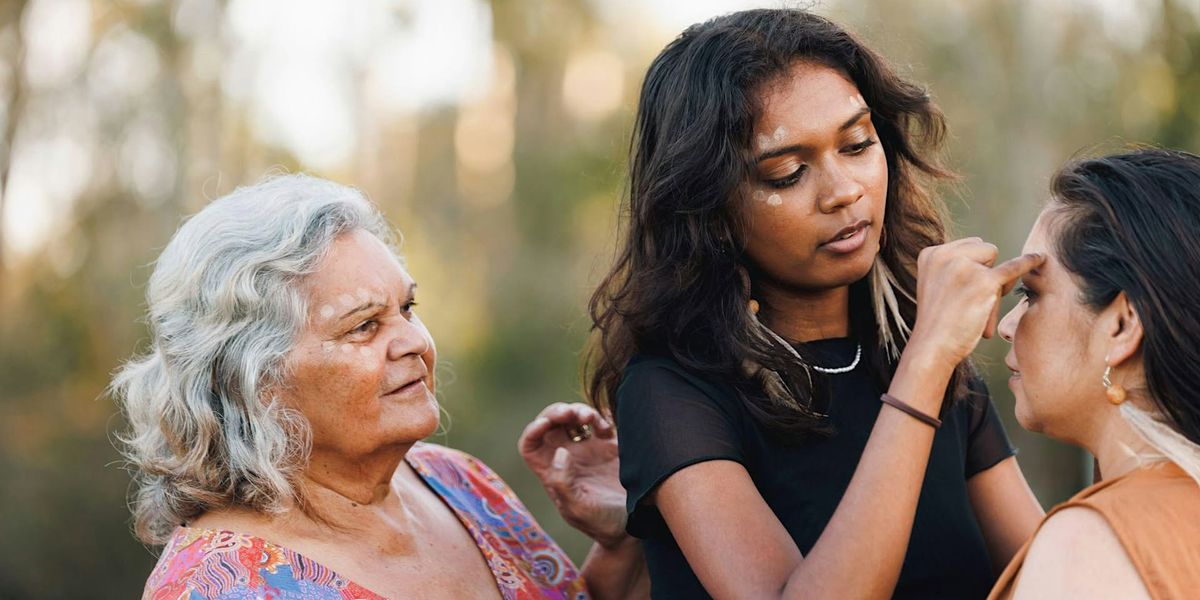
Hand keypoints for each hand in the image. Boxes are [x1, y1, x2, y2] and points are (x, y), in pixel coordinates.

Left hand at [518, 402, 627, 548]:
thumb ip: (564, 484)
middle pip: (551, 424)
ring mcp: (588, 449)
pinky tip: (607, 427)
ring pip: (574, 418)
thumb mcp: (579, 510)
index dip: (533, 431)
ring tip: (591, 418)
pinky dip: (601, 416)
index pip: (530, 445)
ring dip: (579, 411)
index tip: (545, 424)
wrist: (634, 526)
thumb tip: (560, 453)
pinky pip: (600, 421)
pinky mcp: (610, 446)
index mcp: (552, 473)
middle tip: (572, 413)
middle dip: (557, 413)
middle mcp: (567, 458)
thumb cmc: (602, 524)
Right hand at [909, 238, 1043, 368]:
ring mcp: (964, 266)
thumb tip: (987, 251)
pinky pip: (1013, 267)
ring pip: (995, 260)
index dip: (974, 267)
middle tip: (971, 299)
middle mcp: (945, 255)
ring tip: (978, 307)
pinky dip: (1028, 263)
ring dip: (994, 281)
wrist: (932, 347)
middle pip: (983, 250)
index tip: (964, 290)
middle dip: (986, 270)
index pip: (968, 246)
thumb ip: (952, 266)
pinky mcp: (985, 281)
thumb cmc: (937, 322)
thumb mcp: (935, 284)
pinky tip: (1041, 259)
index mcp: (931, 254)